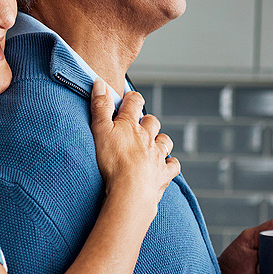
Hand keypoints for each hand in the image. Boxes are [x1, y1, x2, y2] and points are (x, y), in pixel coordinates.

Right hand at [89, 78, 180, 225]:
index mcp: (131, 125)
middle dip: (147, 121)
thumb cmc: (113, 162)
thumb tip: (100, 82)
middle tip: (139, 125)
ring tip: (152, 145)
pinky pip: (173, 166)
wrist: (131, 191)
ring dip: (160, 140)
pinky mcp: (164, 174)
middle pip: (152, 122)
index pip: (135, 102)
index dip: (132, 99)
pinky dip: (170, 164)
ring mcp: (158, 156)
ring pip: (165, 141)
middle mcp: (148, 138)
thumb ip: (100, 107)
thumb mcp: (100, 131)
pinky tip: (165, 166)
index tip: (129, 99)